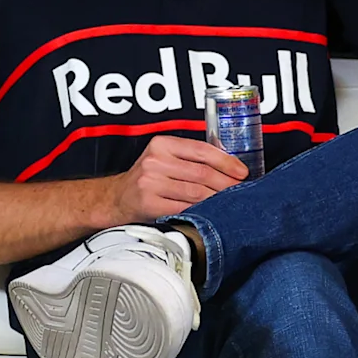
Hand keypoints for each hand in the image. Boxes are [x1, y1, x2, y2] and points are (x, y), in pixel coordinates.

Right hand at [108, 136, 248, 221]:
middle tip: (242, 191)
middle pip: (202, 173)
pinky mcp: (149, 203)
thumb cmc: (146, 180)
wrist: (115, 199)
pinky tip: (211, 214)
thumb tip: (229, 166)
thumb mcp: (163, 159)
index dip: (226, 162)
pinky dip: (201, 212)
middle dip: (227, 184)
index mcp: (162, 144)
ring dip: (218, 199)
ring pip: (196, 192)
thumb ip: (189, 158)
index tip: (242, 172)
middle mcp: (155, 160)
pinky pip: (183, 208)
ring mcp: (150, 182)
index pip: (202, 150)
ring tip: (232, 203)